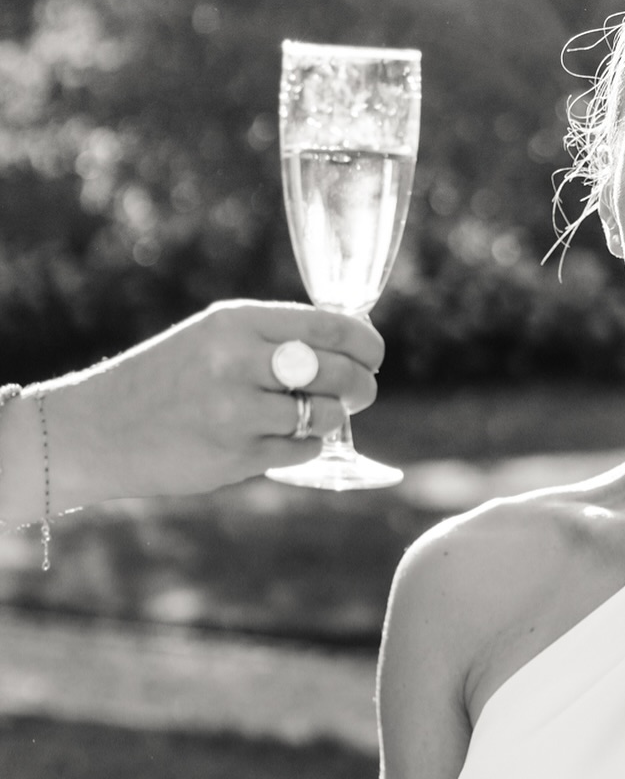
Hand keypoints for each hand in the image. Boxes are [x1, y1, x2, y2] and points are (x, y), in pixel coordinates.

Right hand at [34, 300, 384, 513]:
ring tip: (316, 417)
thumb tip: (348, 344)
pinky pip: (302, 451)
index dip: (366, 343)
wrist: (97, 428)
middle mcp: (237, 362)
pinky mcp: (236, 456)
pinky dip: (304, 446)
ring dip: (332, 418)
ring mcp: (236, 412)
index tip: (373, 355)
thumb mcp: (212, 337)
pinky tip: (284, 440)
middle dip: (362, 385)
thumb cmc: (166, 380)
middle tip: (360, 392)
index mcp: (235, 322)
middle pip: (338, 372)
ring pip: (325, 415)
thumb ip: (273, 338)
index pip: (330, 326)